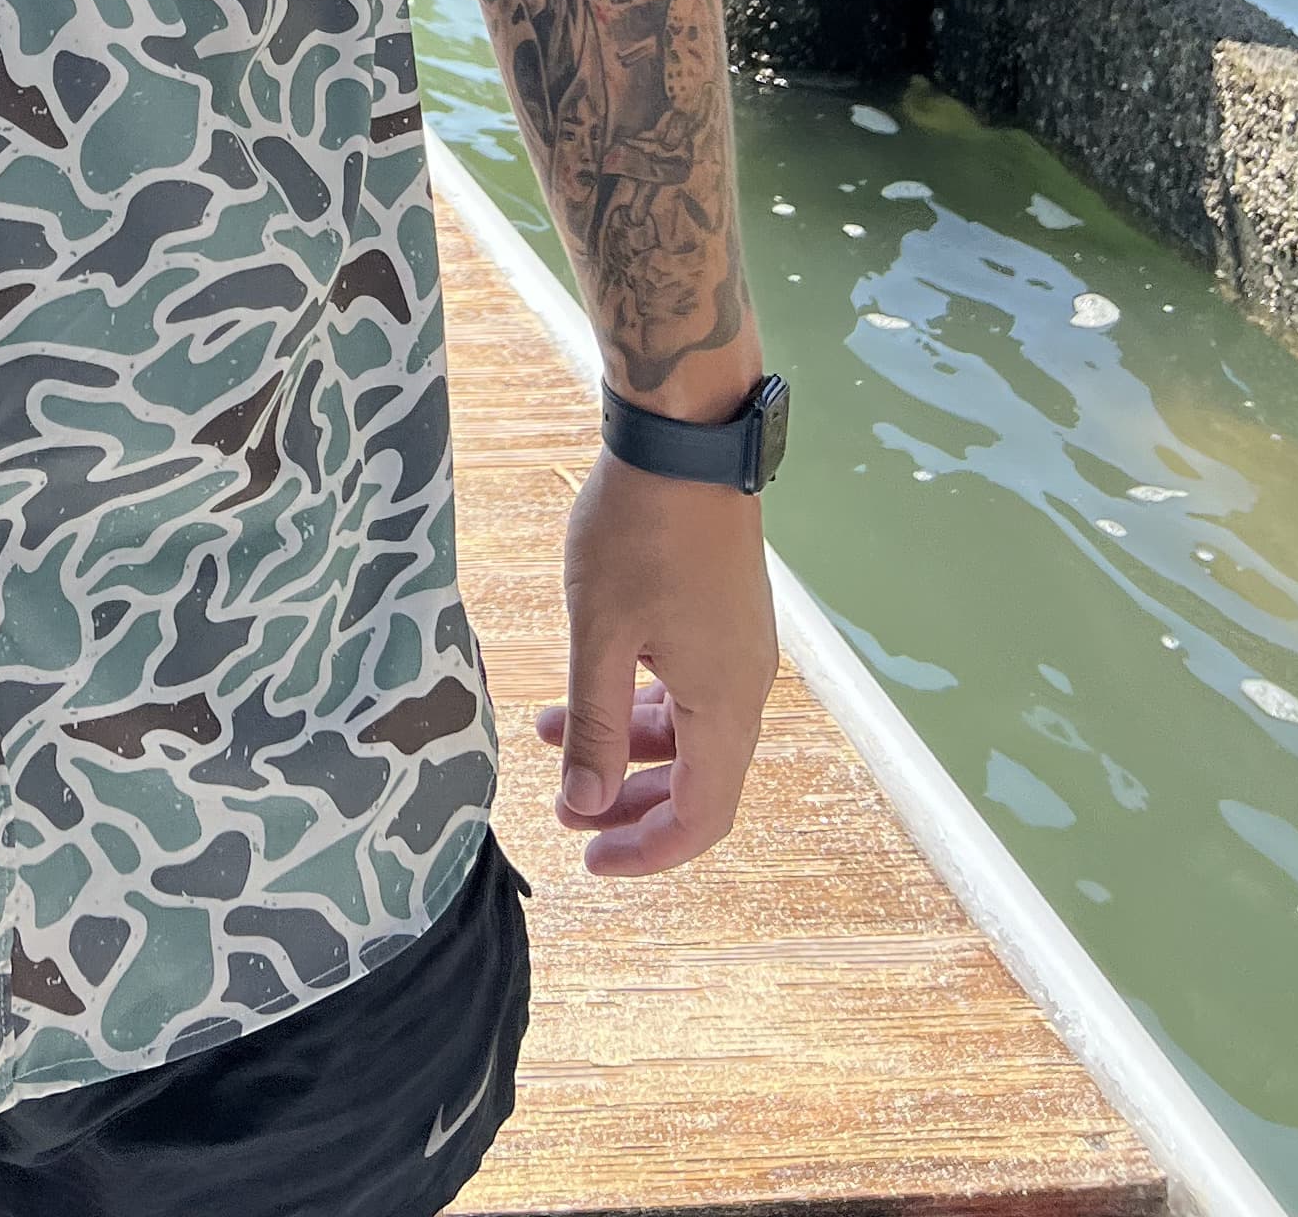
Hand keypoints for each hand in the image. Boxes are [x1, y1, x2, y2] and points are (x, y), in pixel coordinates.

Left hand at [536, 452, 776, 875]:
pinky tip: (580, 690)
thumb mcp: (599, 632)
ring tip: (553, 742)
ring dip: (625, 747)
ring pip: (687, 730)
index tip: (590, 861)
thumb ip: (593, 724)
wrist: (686, 436)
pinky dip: (637, 701)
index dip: (648, 850)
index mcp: (725, 703)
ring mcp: (737, 647)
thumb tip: (583, 803)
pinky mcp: (722, 614)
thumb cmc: (640, 529)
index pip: (701, 816)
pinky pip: (686, 686)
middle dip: (629, 804)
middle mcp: (745, 684)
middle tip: (566, 816)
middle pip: (696, 781)